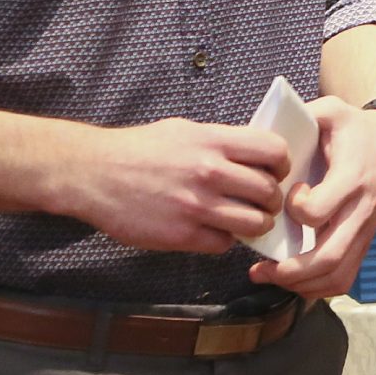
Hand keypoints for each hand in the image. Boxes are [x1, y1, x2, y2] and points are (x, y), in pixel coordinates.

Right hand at [54, 118, 291, 254]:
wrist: (93, 173)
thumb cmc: (138, 149)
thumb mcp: (184, 130)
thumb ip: (220, 142)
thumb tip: (254, 153)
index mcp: (213, 142)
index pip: (274, 151)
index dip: (282, 164)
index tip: (276, 171)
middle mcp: (209, 172)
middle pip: (269, 192)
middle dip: (272, 200)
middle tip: (263, 202)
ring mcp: (196, 206)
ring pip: (255, 224)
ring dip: (255, 225)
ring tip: (244, 220)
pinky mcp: (181, 235)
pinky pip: (224, 244)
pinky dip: (225, 240)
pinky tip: (214, 230)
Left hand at [250, 96, 375, 298]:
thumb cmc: (355, 128)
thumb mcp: (331, 111)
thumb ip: (301, 118)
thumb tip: (262, 133)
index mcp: (351, 179)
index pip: (318, 211)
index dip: (295, 209)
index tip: (285, 194)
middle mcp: (360, 211)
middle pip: (330, 258)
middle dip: (290, 272)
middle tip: (260, 269)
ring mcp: (364, 231)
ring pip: (338, 276)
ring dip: (301, 285)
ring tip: (270, 276)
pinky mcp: (363, 242)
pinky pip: (343, 278)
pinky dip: (316, 288)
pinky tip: (292, 280)